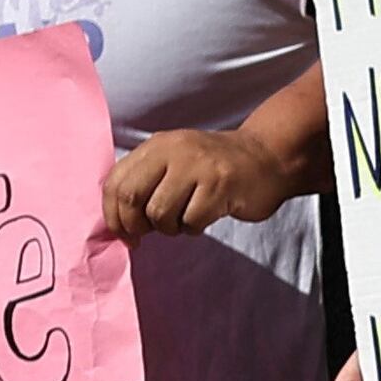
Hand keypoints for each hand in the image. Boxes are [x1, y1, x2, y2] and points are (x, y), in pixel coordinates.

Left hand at [103, 124, 300, 236]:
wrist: (268, 157)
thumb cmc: (216, 169)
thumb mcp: (174, 162)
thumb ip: (146, 183)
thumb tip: (120, 225)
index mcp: (156, 145)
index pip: (114, 182)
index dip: (113, 215)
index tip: (124, 234)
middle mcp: (173, 150)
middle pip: (131, 197)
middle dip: (134, 225)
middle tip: (147, 234)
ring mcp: (197, 166)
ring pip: (160, 213)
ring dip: (169, 228)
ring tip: (186, 218)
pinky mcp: (220, 185)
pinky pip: (191, 221)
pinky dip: (195, 228)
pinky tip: (207, 215)